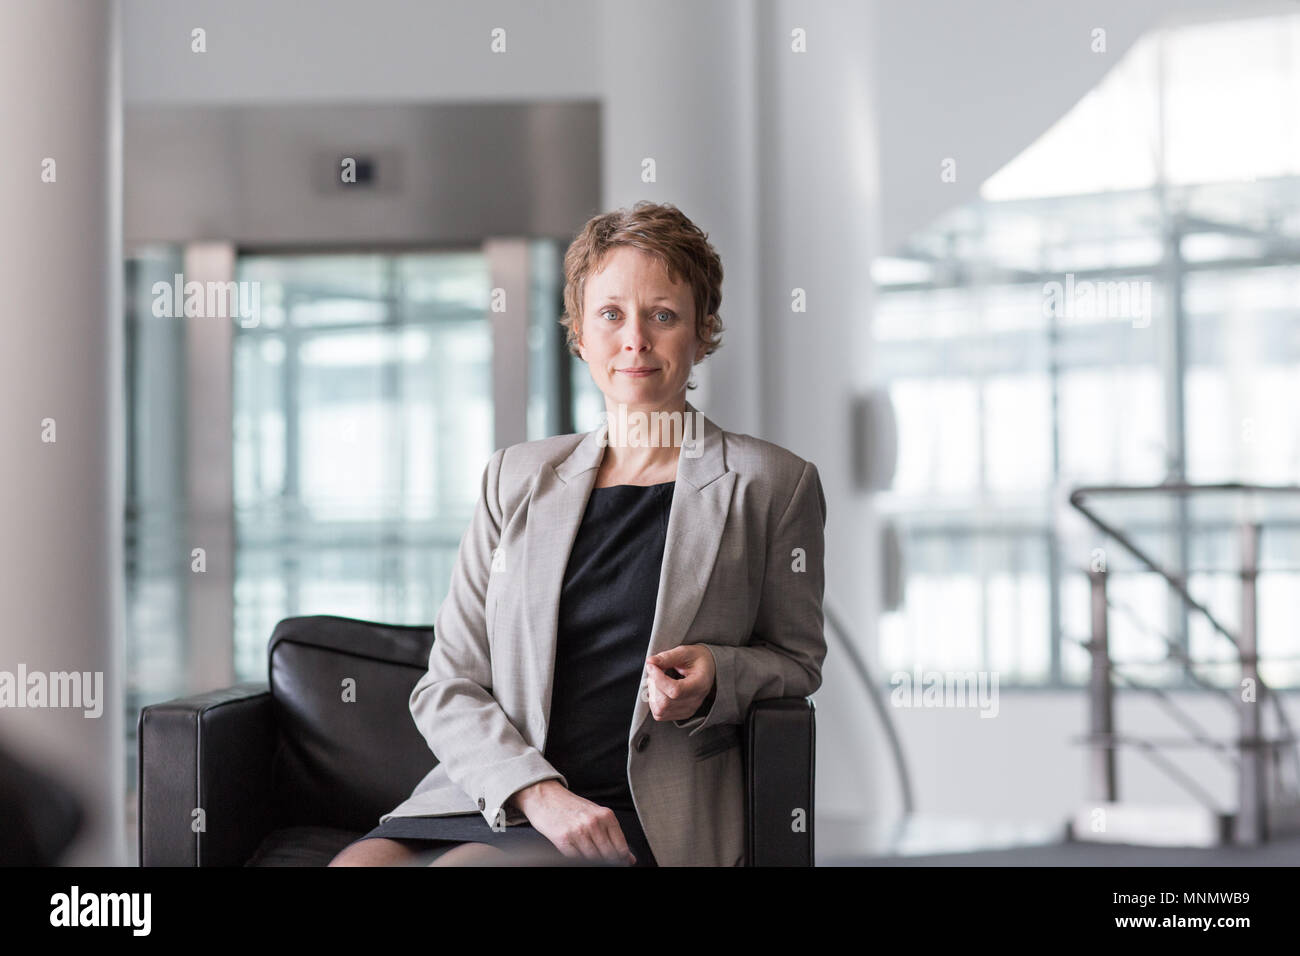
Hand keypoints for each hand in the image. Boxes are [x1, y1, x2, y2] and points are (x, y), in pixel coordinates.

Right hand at [509, 780, 635, 865]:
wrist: (545, 796)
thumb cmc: (571, 806)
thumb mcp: (595, 814)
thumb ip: (612, 834)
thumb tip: (628, 858)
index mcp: (605, 815)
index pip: (621, 847)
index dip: (622, 859)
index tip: (621, 861)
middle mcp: (593, 823)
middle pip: (609, 855)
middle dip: (609, 861)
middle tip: (605, 860)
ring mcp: (579, 832)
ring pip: (594, 859)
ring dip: (593, 861)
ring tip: (588, 852)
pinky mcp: (564, 840)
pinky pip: (576, 858)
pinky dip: (579, 859)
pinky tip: (578, 852)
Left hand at [644, 644, 716, 721]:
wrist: (708, 669)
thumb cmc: (697, 659)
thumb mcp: (685, 652)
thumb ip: (668, 657)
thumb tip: (650, 662)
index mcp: (700, 684)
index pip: (675, 691)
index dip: (658, 679)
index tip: (652, 666)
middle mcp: (695, 701)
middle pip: (665, 703)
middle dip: (654, 685)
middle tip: (655, 670)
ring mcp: (688, 710)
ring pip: (660, 710)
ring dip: (652, 693)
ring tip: (657, 679)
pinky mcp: (680, 714)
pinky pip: (660, 714)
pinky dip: (654, 702)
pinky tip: (659, 689)